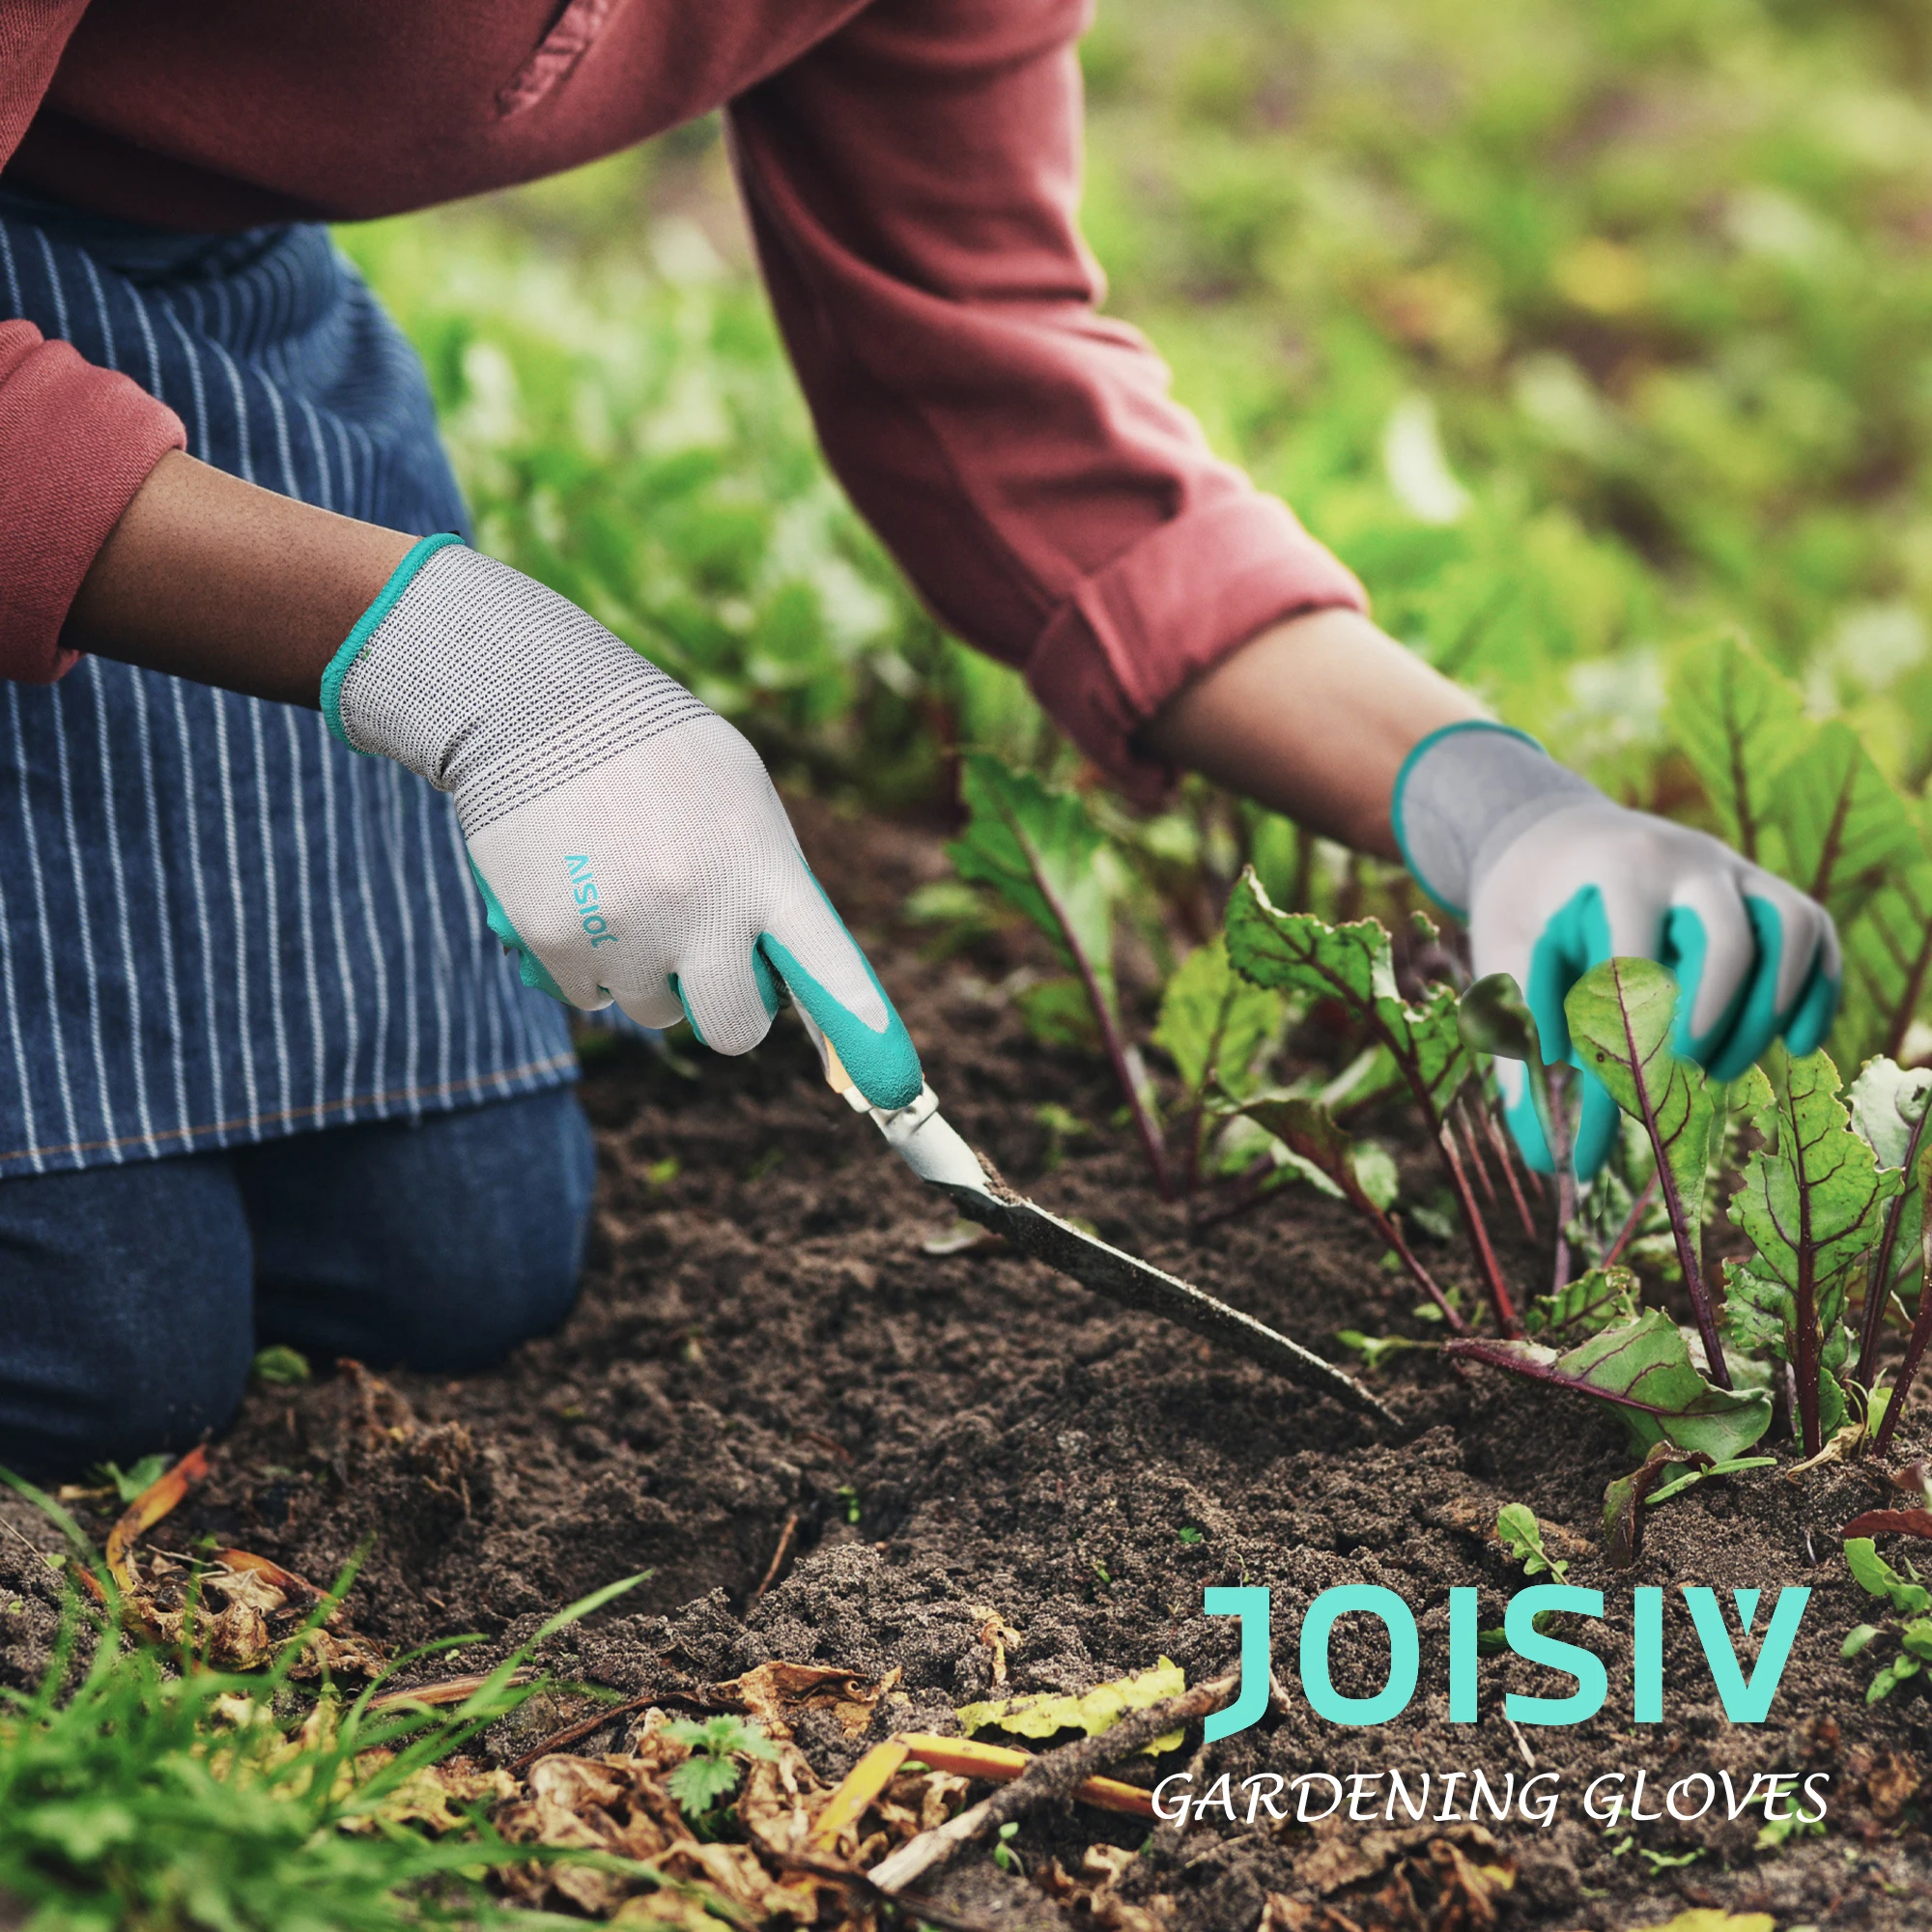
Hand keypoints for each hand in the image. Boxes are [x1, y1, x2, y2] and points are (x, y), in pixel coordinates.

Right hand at [323, 536, 922, 1108]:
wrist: (538, 704)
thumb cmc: (657, 749)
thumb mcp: (741, 793)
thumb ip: (767, 875)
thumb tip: (782, 960)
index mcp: (762, 869)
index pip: (826, 968)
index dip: (861, 1031)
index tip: (896, 1085)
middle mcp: (701, 911)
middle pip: (734, 1026)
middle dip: (724, 1006)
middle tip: (704, 962)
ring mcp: (627, 931)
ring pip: (651, 1010)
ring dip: (645, 974)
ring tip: (625, 892)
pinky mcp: (557, 941)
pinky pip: (587, 997)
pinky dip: (585, 963)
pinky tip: (580, 892)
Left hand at [1394, 722, 1838, 1177]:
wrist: (1551, 831)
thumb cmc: (1526, 906)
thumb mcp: (1503, 957)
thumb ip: (1515, 1044)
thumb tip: (1536, 1157)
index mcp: (1617, 871)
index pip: (1642, 955)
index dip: (1642, 1030)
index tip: (1631, 1090)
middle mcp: (1687, 861)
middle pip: (1733, 934)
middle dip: (1717, 1012)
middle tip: (1685, 1071)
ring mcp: (1734, 869)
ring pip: (1793, 927)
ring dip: (1771, 1008)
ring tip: (1722, 1070)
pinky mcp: (1763, 888)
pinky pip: (1816, 932)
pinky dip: (1817, 990)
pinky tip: (1795, 1045)